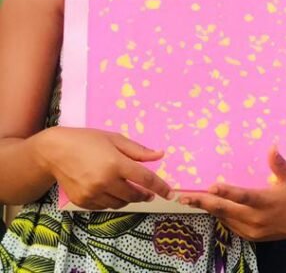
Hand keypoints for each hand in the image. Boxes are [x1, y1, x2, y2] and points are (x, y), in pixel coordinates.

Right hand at [39, 127, 171, 209]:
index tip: (171, 194)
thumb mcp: (115, 139)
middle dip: (144, 195)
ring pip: (119, 204)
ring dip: (129, 199)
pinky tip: (111, 192)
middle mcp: (105, 181)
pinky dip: (112, 201)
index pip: (146, 180)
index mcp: (116, 164)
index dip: (161, 188)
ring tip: (129, 190)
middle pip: (134, 195)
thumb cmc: (88, 140)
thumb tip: (160, 155)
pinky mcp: (82, 201)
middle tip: (148, 192)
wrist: (55, 152)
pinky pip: (104, 207)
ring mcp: (92, 193)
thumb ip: (139, 150)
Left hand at [178, 148, 285, 241]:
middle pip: (226, 209)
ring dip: (208, 208)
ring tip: (190, 200)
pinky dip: (219, 215)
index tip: (211, 186)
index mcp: (266, 202)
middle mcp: (256, 218)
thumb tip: (272, 147)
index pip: (244, 196)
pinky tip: (210, 208)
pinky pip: (229, 225)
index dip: (227, 191)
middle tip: (184, 197)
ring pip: (224, 218)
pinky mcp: (249, 236)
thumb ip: (279, 164)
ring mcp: (251, 229)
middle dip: (204, 202)